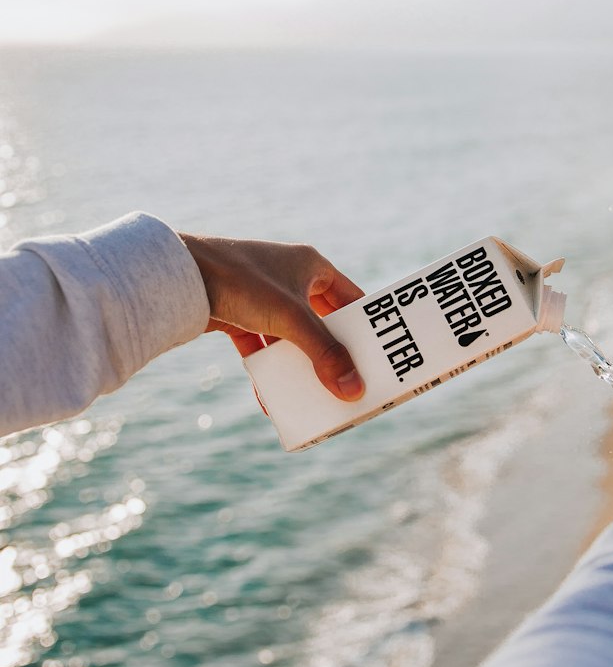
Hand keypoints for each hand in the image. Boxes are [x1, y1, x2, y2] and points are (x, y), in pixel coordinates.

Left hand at [179, 234, 365, 400]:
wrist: (178, 275)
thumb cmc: (239, 281)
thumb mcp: (290, 318)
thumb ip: (324, 354)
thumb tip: (354, 391)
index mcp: (311, 266)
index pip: (351, 298)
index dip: (366, 326)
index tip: (379, 357)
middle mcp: (290, 279)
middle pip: (322, 323)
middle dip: (332, 355)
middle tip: (349, 382)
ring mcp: (263, 298)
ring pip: (291, 338)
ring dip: (299, 367)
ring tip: (313, 396)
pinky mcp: (238, 314)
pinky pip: (261, 348)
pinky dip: (267, 371)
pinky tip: (270, 400)